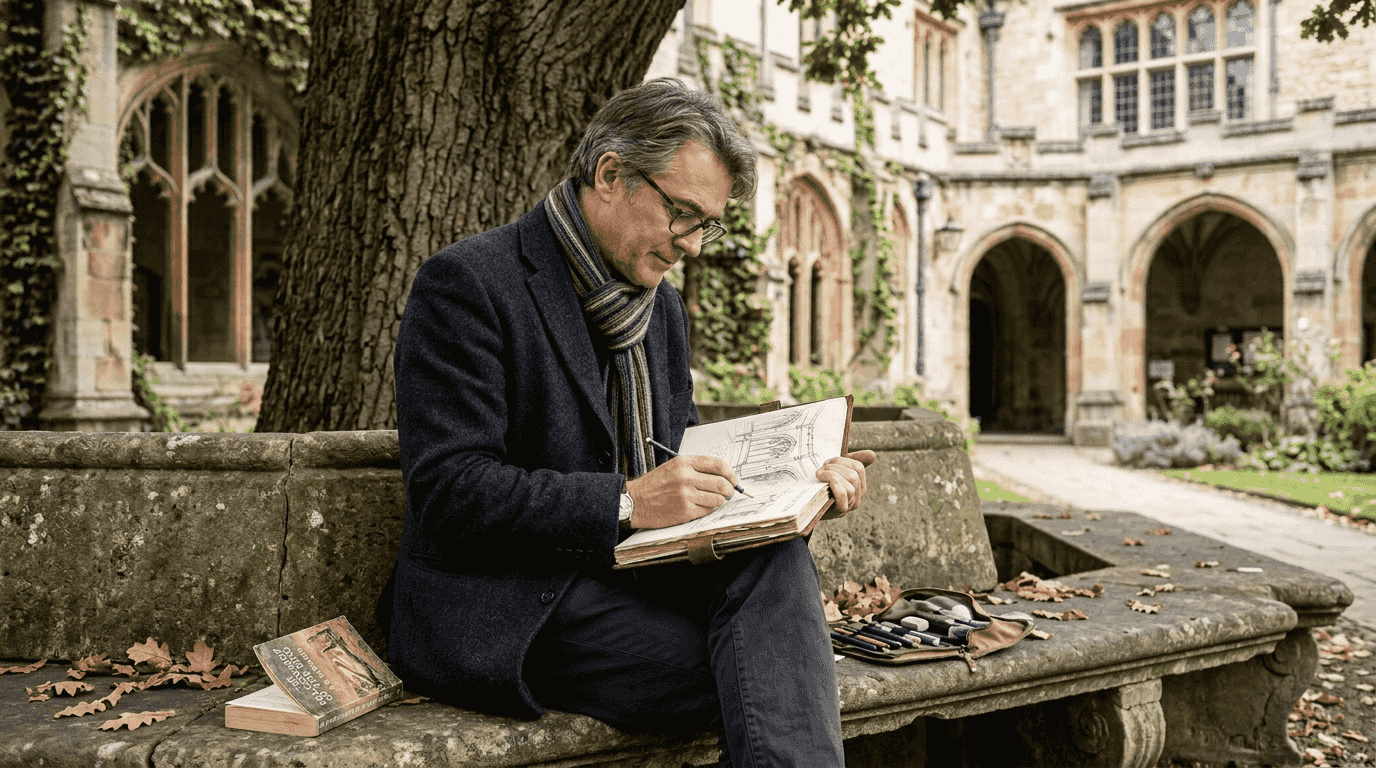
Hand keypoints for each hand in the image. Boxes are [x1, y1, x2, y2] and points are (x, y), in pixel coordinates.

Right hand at [624, 455, 740, 528]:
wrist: (635, 502)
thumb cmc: (654, 485)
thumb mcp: (672, 467)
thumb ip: (695, 469)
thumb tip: (722, 476)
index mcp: (683, 463)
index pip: (716, 464)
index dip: (730, 472)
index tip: (734, 479)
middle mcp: (685, 477)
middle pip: (721, 483)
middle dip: (730, 490)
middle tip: (729, 493)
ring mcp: (685, 495)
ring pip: (717, 499)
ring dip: (718, 501)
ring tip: (711, 500)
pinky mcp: (685, 511)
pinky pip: (707, 511)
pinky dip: (707, 510)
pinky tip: (698, 507)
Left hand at [818, 450, 876, 519]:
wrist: (806, 504)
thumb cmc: (821, 485)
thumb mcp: (836, 470)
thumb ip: (852, 460)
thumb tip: (873, 455)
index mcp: (859, 485)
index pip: (858, 467)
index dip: (842, 460)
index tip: (828, 462)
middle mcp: (858, 496)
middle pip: (853, 475)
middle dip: (835, 468)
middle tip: (821, 468)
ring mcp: (850, 505)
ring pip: (849, 485)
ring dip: (832, 475)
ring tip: (819, 474)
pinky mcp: (840, 511)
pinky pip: (843, 495)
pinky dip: (834, 485)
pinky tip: (822, 482)